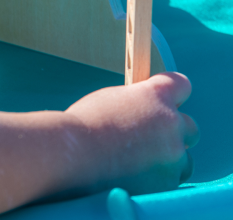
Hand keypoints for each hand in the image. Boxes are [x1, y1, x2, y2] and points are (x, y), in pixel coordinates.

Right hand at [65, 72, 198, 194]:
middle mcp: (171, 123)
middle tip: (152, 136)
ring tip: (139, 159)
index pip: (181, 84)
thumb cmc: (87, 123)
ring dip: (168, 157)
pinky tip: (135, 173)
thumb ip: (138, 103)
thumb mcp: (113, 99)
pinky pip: (171, 178)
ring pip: (183, 157)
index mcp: (156, 95)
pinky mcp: (169, 182)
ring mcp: (173, 154)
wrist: (77, 153)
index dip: (174, 92)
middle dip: (174, 131)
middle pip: (190, 126)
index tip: (166, 99)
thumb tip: (145, 112)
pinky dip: (157, 177)